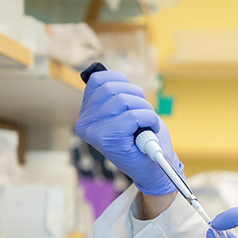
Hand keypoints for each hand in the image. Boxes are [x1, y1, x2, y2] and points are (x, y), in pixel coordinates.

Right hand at [76, 69, 182, 195]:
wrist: (153, 169)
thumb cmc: (142, 137)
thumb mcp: (125, 110)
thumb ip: (111, 93)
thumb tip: (99, 68)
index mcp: (86, 114)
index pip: (98, 79)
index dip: (123, 82)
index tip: (133, 98)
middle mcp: (84, 122)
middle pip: (112, 87)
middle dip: (137, 96)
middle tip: (144, 113)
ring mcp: (94, 132)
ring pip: (124, 100)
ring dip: (145, 109)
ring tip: (147, 123)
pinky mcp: (108, 140)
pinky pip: (134, 115)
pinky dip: (149, 119)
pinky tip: (150, 129)